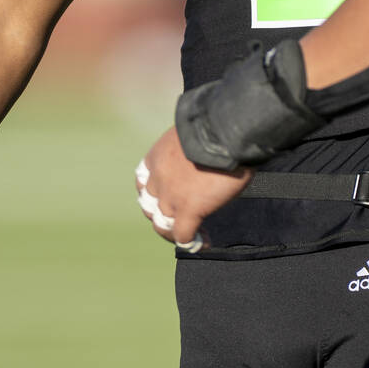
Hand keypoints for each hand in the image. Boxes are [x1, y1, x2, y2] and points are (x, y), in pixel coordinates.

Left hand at [136, 127, 250, 247]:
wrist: (226, 130)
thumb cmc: (216, 125)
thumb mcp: (190, 135)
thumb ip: (186, 150)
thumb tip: (198, 156)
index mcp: (157, 156)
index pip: (142, 182)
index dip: (153, 193)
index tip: (167, 196)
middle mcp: (158, 178)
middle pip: (149, 206)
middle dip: (162, 213)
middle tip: (180, 216)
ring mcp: (171, 196)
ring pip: (161, 225)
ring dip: (174, 231)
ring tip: (191, 232)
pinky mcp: (189, 209)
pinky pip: (183, 235)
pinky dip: (192, 242)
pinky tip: (204, 241)